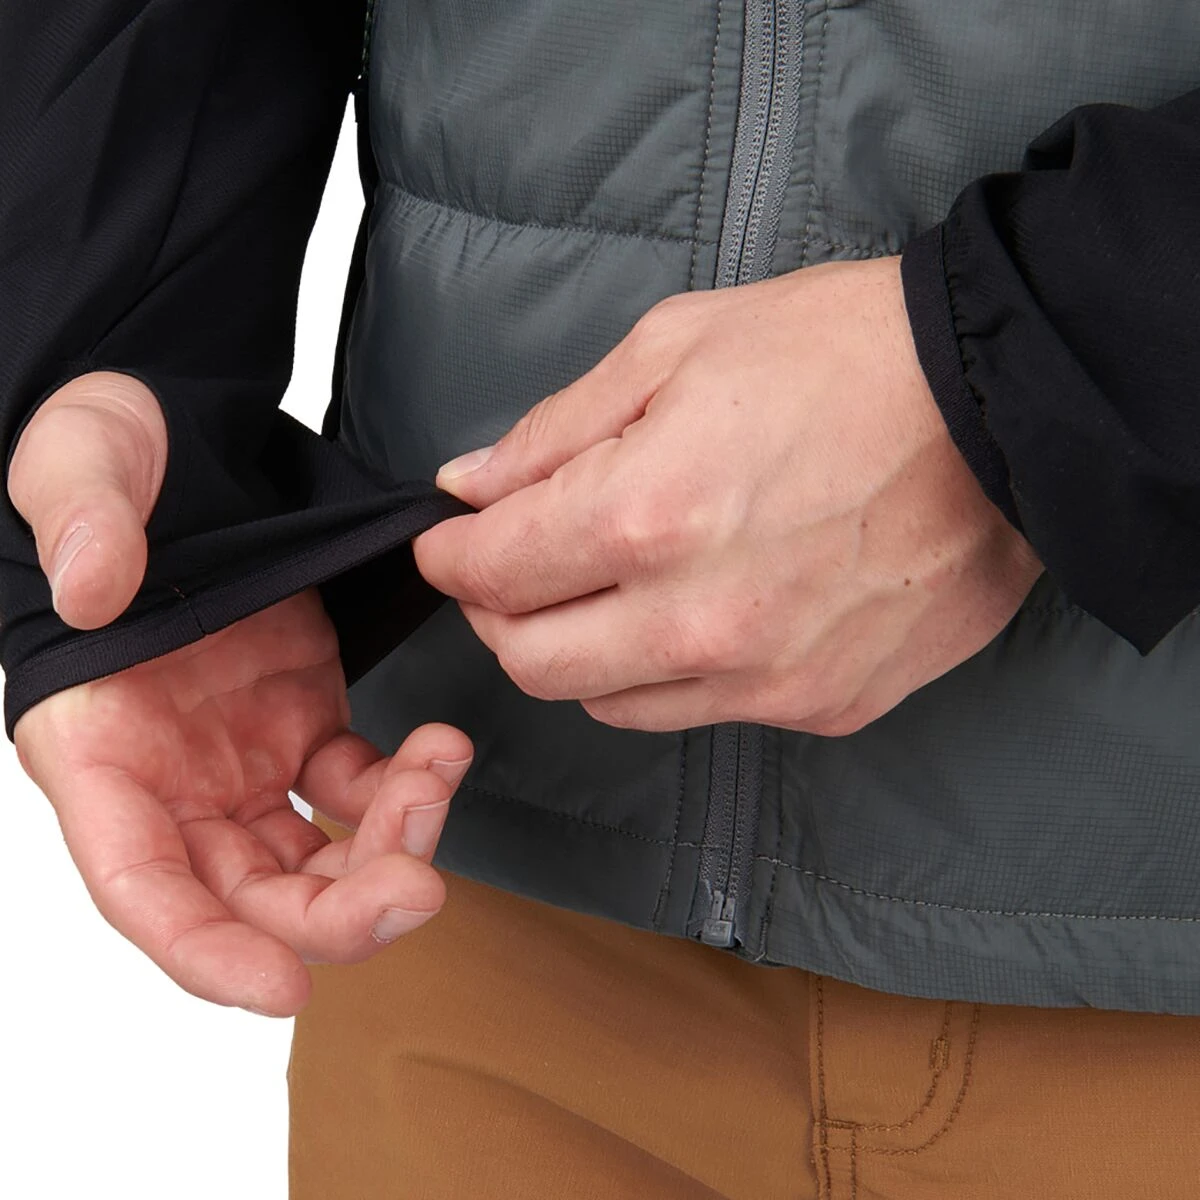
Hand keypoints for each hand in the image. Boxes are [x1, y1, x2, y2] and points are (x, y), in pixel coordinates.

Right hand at [10, 373, 472, 1014]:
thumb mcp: (82, 458)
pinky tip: (443, 747)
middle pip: (243, 895)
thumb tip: (94, 585)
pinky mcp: (300, 721)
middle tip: (417, 891)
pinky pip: (358, 788)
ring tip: (440, 777)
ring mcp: (239, 756)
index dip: (198, 948)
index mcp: (96, 740)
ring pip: (312, 857)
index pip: (134, 878)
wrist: (183, 442)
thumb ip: (79, 514)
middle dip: (331, 915)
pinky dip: (408, 788)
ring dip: (387, 849)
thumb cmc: (113, 455)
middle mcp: (168, 773)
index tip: (279, 985)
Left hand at [414, 259, 1042, 734]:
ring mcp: (766, 676)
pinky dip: (667, 673)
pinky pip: (702, 714)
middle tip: (509, 570)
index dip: (451, 556)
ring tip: (601, 590)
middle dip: (497, 614)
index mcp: (648, 513)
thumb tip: (472, 485)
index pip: (492, 572)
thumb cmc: (846, 354)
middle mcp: (699, 618)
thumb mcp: (676, 346)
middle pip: (533, 663)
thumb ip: (556, 428)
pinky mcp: (821, 704)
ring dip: (578, 652)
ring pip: (609, 703)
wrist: (1007, 406)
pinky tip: (693, 616)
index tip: (452, 540)